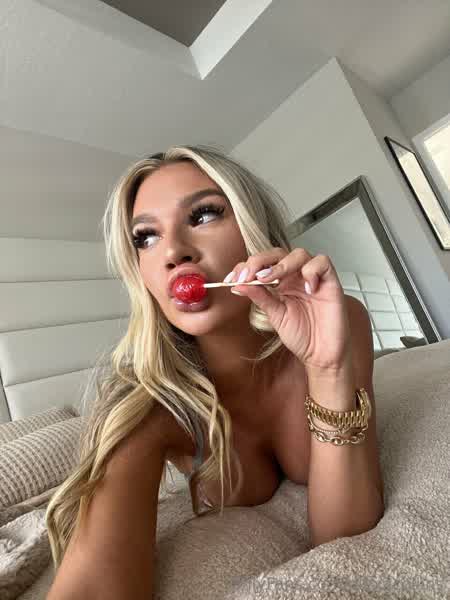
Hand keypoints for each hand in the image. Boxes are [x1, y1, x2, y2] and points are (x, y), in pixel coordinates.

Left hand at [228, 247, 351, 371]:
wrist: (321, 354)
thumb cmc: (302, 336)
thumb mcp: (275, 315)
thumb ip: (259, 297)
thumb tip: (238, 285)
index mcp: (281, 282)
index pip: (262, 264)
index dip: (246, 267)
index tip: (231, 280)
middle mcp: (296, 276)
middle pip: (278, 254)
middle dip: (259, 262)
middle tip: (247, 277)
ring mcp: (313, 277)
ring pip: (299, 254)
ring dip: (281, 264)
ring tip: (268, 279)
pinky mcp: (330, 281)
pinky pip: (322, 262)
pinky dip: (311, 271)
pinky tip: (306, 288)